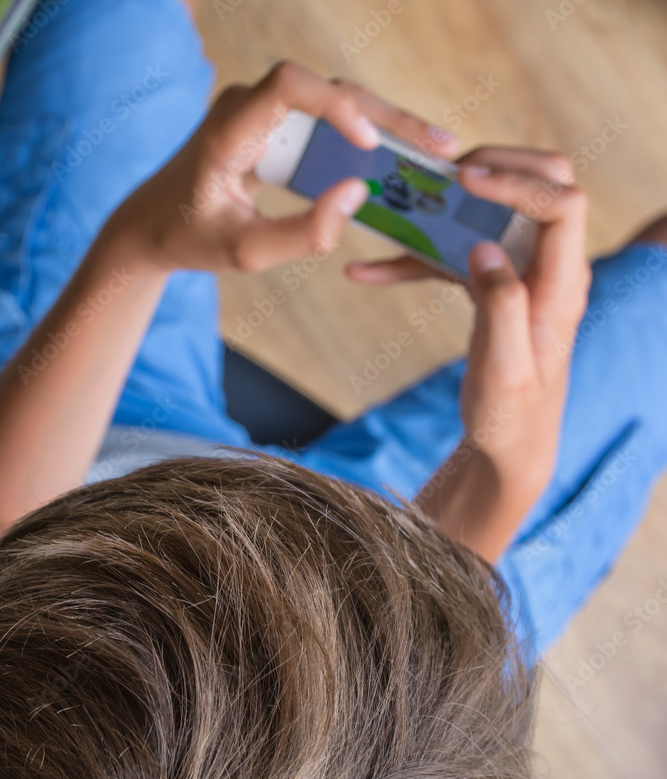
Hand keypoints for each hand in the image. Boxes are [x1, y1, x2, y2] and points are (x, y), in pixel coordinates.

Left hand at [109, 61, 459, 275]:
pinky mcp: (273, 123)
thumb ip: (302, 233)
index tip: (370, 144)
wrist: (153, 223)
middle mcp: (245, 105)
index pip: (288, 86)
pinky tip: (402, 154)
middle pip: (326, 89)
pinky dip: (365, 134)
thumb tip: (358, 193)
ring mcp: (260, 110)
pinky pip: (326, 120)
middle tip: (439, 145)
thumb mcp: (246, 254)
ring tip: (434, 149)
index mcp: (228, 131)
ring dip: (385, 122)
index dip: (336, 105)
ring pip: (334, 101)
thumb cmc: (192, 238)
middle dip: (387, 115)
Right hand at [415, 148, 590, 560]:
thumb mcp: (505, 371)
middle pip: (545, 181)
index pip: (561, 204)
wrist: (509, 441)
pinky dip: (418, 254)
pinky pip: (459, 251)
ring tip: (401, 206)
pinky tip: (368, 270)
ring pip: (499, 206)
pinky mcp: (495, 283)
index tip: (466, 184)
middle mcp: (550, 268)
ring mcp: (523, 271)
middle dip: (495, 167)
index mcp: (562, 286)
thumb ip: (502, 307)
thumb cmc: (511, 415)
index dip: (518, 183)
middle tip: (444, 178)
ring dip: (450, 203)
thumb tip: (484, 249)